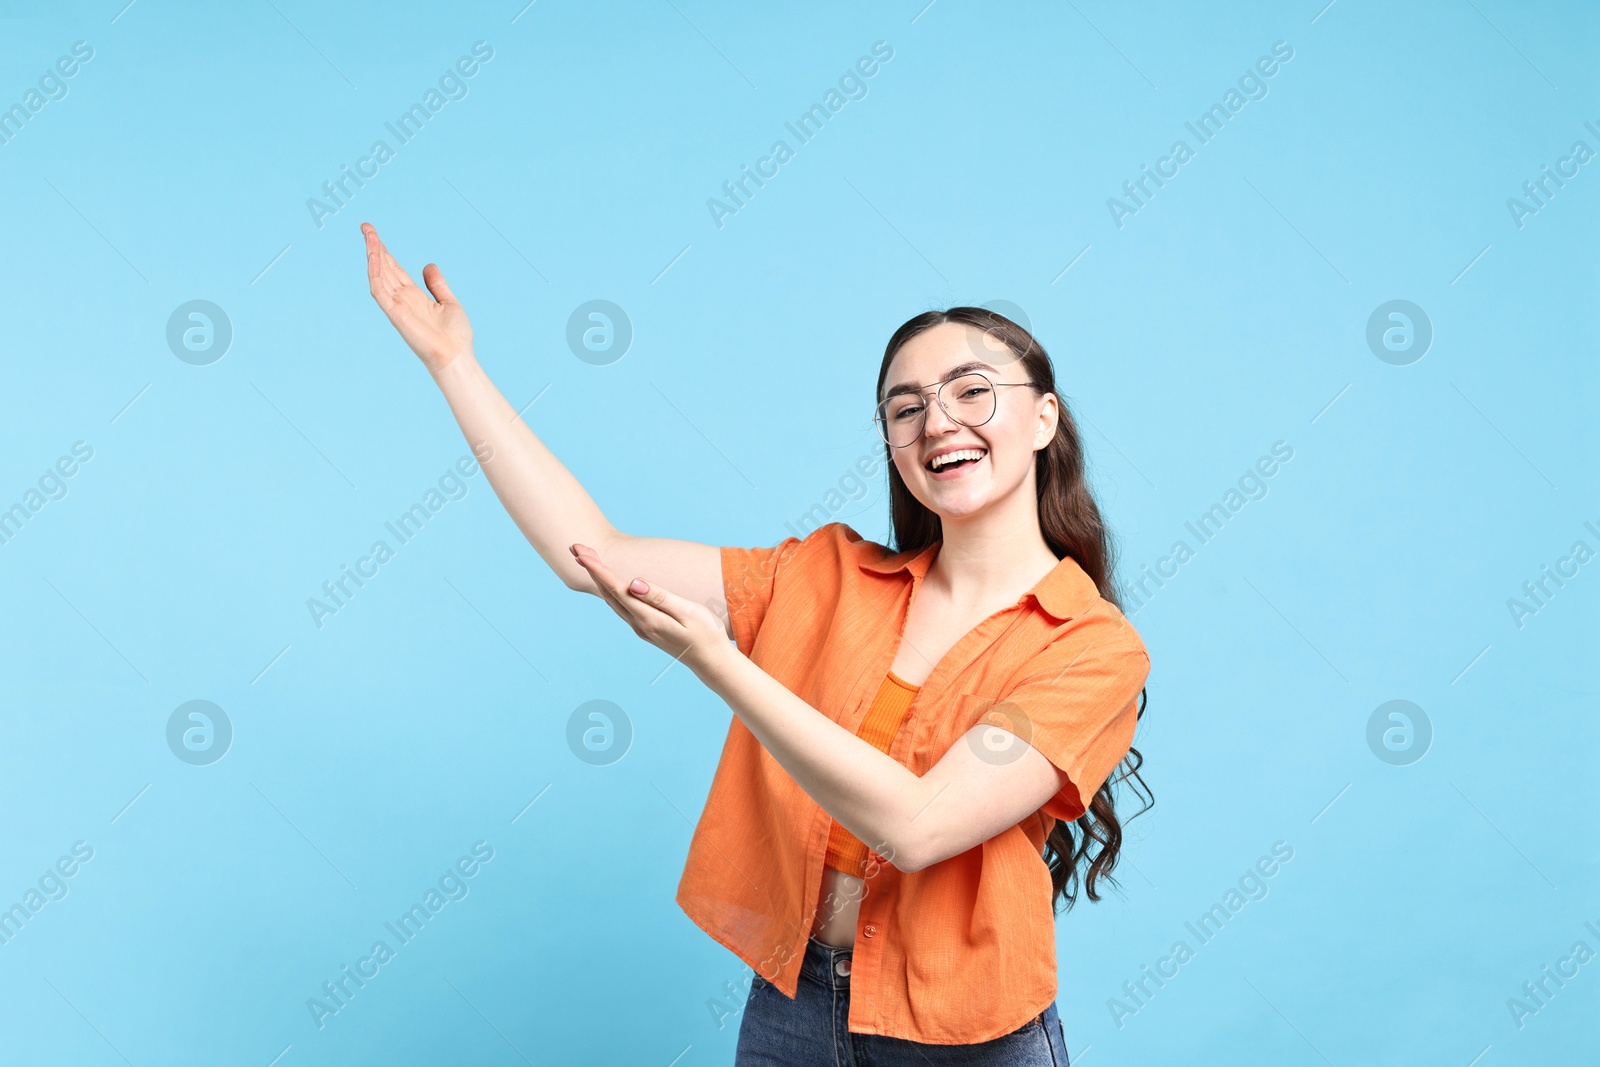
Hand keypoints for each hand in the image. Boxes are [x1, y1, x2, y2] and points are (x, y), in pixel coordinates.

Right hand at [362, 222, 473, 374]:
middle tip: (365, 226)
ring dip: (373, 255)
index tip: (375, 234)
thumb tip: (429, 265)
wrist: (456, 357)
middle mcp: (402, 299)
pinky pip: (379, 290)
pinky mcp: (395, 313)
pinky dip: (375, 272)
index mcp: (414, 296)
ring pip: (379, 275)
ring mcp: (396, 306)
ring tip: (369, 234)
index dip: (385, 252)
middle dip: (374, 247)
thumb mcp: (449, 302)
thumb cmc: (456, 336)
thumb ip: (437, 284)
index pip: (394, 269)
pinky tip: (373, 255)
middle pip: (384, 268)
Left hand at [569, 542, 731, 677]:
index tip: (581, 552)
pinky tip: (606, 583)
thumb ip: (660, 597)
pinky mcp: (646, 629)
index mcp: (647, 618)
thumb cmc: (706, 634)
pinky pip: (621, 606)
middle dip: (591, 569)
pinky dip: (609, 590)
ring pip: (612, 600)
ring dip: (598, 579)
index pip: (616, 588)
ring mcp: (641, 628)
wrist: (712, 662)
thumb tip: (633, 583)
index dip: (597, 569)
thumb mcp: (688, 612)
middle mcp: (639, 624)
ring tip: (586, 559)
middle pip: (608, 592)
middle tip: (575, 547)